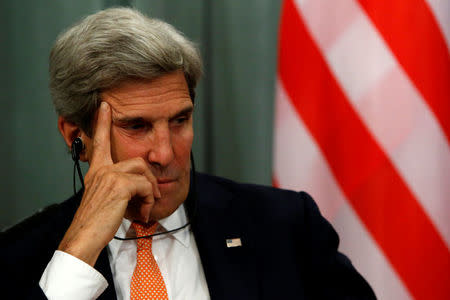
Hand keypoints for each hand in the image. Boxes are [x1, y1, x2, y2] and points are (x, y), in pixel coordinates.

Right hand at [58, 102, 160, 265]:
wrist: (84, 237)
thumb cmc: (96, 222)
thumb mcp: (106, 199)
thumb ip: (119, 187)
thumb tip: (144, 187)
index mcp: (96, 171)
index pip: (99, 141)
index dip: (102, 122)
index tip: (104, 105)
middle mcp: (101, 170)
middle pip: (138, 161)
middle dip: (150, 179)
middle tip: (153, 195)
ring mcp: (109, 175)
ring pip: (144, 172)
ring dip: (151, 190)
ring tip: (148, 206)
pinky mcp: (119, 184)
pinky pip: (145, 186)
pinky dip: (149, 200)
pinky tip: (144, 213)